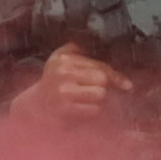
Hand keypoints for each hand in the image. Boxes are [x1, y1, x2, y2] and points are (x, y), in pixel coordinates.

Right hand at [9, 42, 134, 125]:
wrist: (33, 109)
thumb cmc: (52, 85)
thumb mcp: (59, 62)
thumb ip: (79, 50)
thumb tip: (108, 47)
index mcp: (64, 58)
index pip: (99, 64)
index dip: (116, 76)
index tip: (127, 85)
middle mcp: (63, 72)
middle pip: (102, 78)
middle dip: (103, 88)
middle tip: (93, 93)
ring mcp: (64, 91)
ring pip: (100, 94)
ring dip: (98, 101)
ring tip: (84, 101)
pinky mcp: (65, 109)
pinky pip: (93, 110)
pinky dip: (91, 113)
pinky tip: (79, 110)